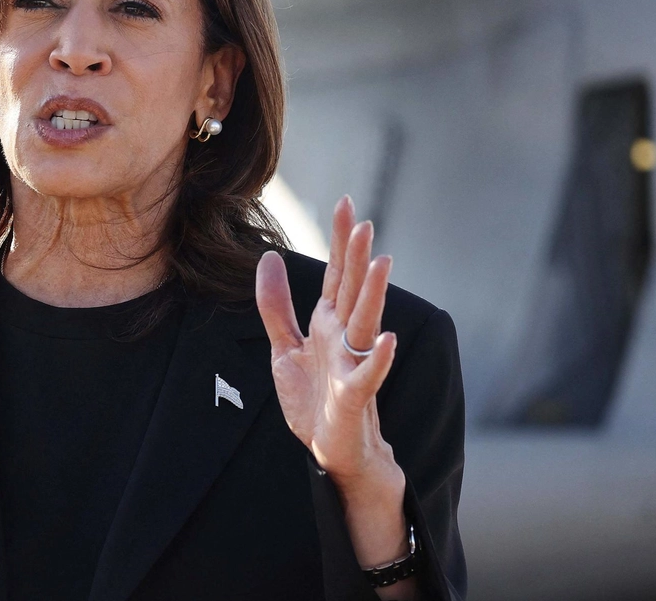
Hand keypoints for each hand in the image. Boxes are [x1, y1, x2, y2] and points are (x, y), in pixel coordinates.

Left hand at [257, 197, 412, 586]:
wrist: (330, 451)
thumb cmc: (314, 400)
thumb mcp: (285, 348)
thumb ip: (276, 306)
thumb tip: (268, 258)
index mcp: (328, 324)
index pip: (336, 274)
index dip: (339, 240)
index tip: (345, 202)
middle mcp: (345, 338)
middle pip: (351, 290)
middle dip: (356, 256)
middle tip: (363, 221)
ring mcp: (352, 365)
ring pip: (364, 323)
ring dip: (373, 294)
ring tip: (382, 262)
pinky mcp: (354, 398)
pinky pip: (368, 376)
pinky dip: (377, 358)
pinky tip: (386, 339)